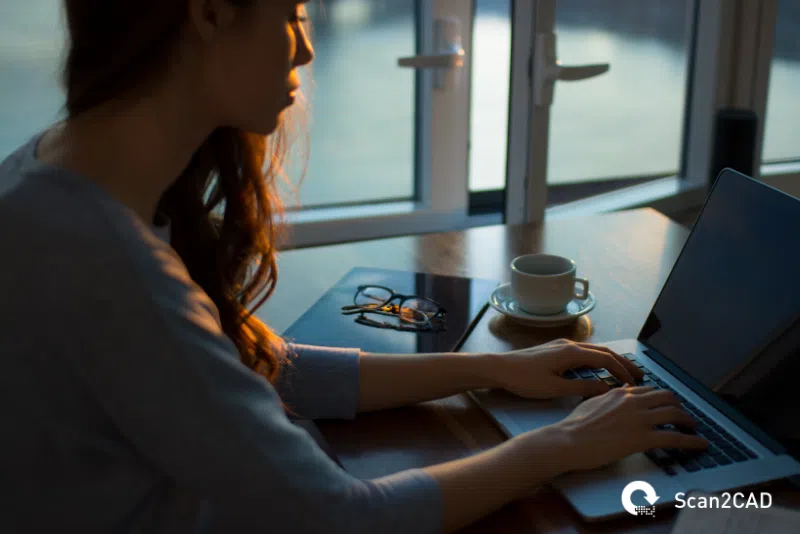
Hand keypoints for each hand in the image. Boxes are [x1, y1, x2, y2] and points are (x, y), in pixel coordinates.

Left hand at [487, 339, 643, 398]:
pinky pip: (583, 352)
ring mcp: (562, 345)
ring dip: (611, 360)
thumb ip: (582, 388)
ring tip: (624, 373)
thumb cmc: (524, 379)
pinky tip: (599, 370)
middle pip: (604, 351)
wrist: (499, 368)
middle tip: (639, 375)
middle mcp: (569, 344)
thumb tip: (606, 390)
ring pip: (594, 351)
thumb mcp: (555, 388)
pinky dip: (597, 360)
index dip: (622, 371)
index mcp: (571, 352)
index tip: (634, 384)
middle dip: (623, 362)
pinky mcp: (555, 349)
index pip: (606, 359)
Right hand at [553, 385, 708, 470]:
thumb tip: (621, 390)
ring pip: (675, 414)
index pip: (650, 391)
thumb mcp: (592, 402)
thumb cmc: (575, 425)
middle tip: (684, 415)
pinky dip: (692, 441)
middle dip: (679, 406)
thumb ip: (609, 396)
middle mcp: (634, 402)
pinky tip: (700, 445)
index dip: (662, 398)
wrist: (569, 440)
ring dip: (689, 421)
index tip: (667, 404)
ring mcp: (640, 419)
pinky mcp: (644, 438)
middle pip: (667, 398)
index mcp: (621, 393)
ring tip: (694, 428)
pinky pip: (675, 438)